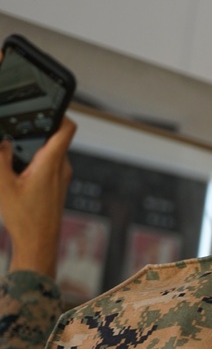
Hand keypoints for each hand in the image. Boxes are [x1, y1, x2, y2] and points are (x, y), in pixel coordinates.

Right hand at [0, 116, 76, 277]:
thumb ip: (0, 157)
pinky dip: (33, 161)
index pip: (66, 128)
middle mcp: (61, 168)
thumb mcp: (3, 184)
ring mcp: (61, 178)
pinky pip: (47, 165)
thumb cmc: (25, 218)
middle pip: (53, 138)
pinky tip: (16, 168)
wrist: (39, 244)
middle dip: (34, 130)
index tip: (45, 104)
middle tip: (15, 127)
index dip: (59, 112)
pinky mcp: (56, 187)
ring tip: (11, 149)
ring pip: (48, 152)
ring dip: (31, 148)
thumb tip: (2, 141)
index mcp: (52, 162)